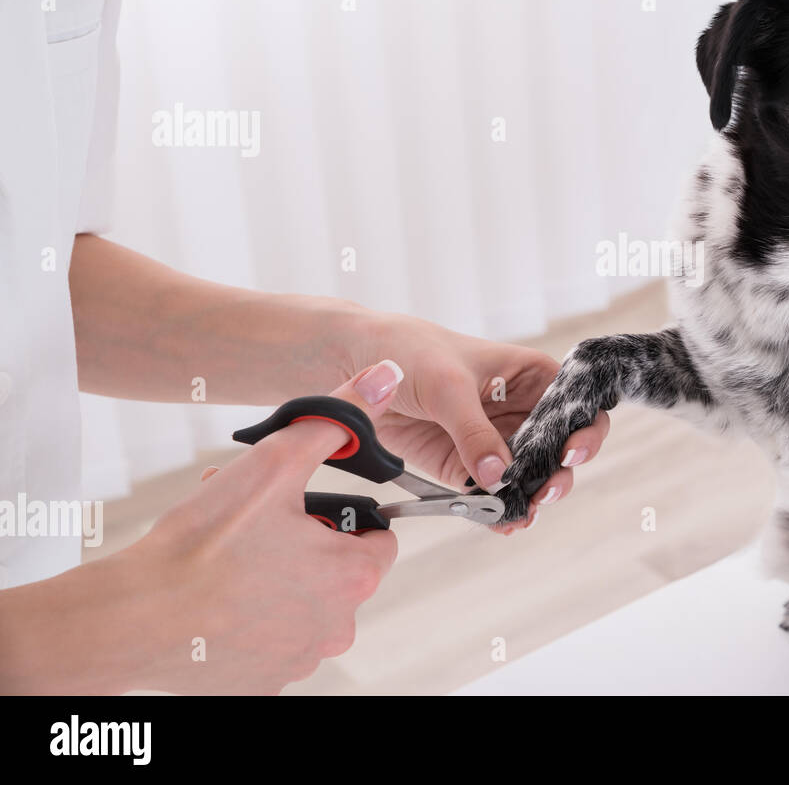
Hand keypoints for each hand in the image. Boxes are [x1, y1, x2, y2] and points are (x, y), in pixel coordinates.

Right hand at [93, 363, 400, 693]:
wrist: (131, 619)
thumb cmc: (200, 547)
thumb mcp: (275, 464)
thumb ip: (335, 422)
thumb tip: (382, 380)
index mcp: (353, 576)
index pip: (378, 537)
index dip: (340, 515)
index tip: (302, 508)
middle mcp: (336, 627)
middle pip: (337, 571)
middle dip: (303, 543)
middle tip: (256, 524)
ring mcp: (298, 660)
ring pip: (300, 605)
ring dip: (275, 578)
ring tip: (228, 555)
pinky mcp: (260, 684)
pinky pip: (268, 641)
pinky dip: (248, 618)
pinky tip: (215, 597)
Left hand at [349, 316, 610, 532]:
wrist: (353, 363)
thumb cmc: (410, 351)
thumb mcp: (448, 385)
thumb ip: (474, 430)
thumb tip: (498, 474)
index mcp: (531, 376)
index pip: (576, 403)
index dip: (585, 428)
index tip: (572, 451)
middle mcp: (520, 410)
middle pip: (557, 448)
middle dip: (558, 473)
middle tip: (545, 491)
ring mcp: (493, 441)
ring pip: (527, 476)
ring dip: (529, 497)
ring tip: (521, 513)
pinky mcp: (463, 466)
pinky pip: (489, 493)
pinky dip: (496, 510)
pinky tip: (501, 522)